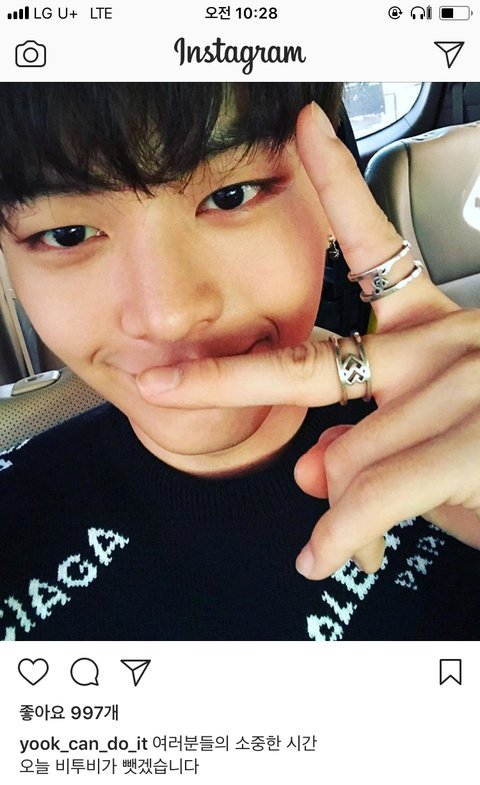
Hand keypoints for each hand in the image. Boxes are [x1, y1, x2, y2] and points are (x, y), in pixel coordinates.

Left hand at [137, 102, 479, 578]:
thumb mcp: (428, 448)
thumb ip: (364, 449)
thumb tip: (309, 468)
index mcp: (429, 326)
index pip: (373, 242)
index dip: (336, 181)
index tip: (303, 130)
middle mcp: (442, 342)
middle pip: (308, 364)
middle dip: (224, 379)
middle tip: (162, 385)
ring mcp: (459, 384)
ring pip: (346, 454)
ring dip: (348, 506)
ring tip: (359, 535)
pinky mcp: (475, 437)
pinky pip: (378, 493)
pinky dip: (345, 535)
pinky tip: (326, 556)